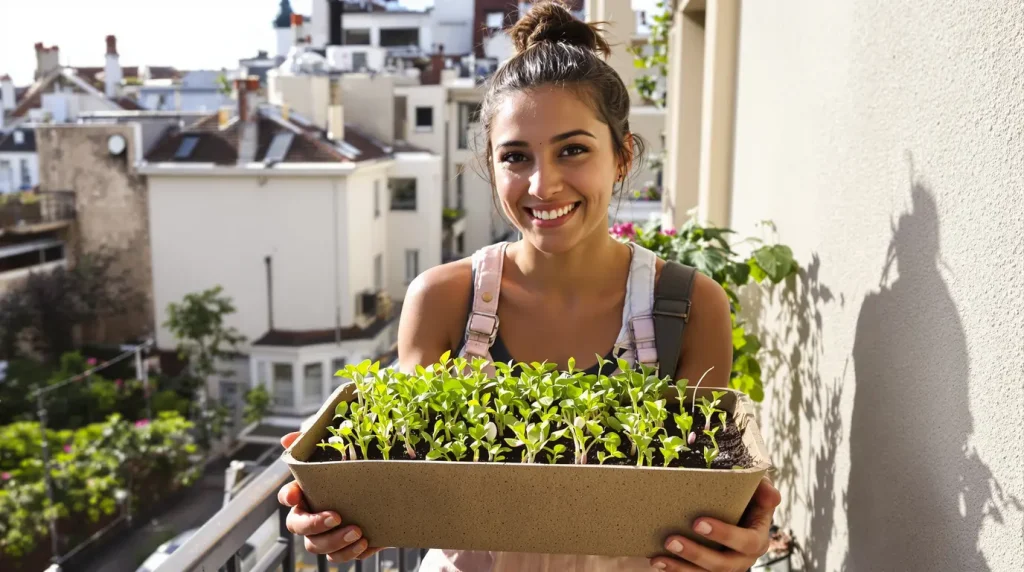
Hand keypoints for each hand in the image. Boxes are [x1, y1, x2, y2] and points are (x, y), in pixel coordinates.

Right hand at [277, 432, 384, 562]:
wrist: (384, 490)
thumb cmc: (352, 468)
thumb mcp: (335, 451)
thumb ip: (310, 442)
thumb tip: (286, 439)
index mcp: (305, 494)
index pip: (286, 496)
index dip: (287, 496)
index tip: (294, 495)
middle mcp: (310, 516)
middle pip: (299, 527)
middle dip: (315, 524)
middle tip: (336, 517)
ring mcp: (325, 534)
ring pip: (317, 546)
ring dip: (335, 542)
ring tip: (357, 532)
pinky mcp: (343, 546)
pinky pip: (339, 556)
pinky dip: (350, 553)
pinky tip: (365, 543)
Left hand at [649, 476, 780, 570]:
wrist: (730, 508)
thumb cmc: (744, 497)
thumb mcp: (756, 489)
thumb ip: (762, 489)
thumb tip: (772, 495)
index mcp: (757, 539)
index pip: (747, 541)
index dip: (724, 534)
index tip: (698, 522)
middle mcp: (743, 558)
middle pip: (723, 565)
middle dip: (696, 554)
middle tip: (671, 540)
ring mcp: (724, 567)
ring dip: (681, 567)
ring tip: (659, 558)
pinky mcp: (707, 571)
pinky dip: (675, 571)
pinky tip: (657, 561)